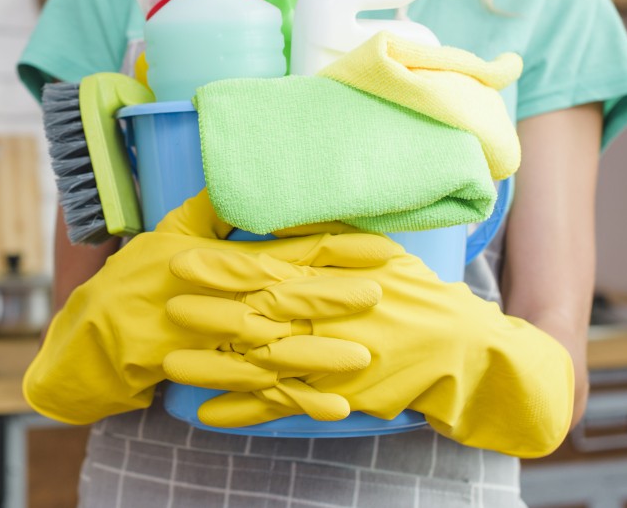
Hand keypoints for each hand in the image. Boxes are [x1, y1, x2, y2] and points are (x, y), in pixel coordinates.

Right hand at [23, 190, 387, 424]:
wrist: (93, 336)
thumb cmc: (132, 280)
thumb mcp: (166, 233)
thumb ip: (208, 209)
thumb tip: (236, 179)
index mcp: (219, 262)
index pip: (284, 251)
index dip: (329, 248)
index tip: (372, 246)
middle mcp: (222, 301)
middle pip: (285, 298)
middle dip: (332, 297)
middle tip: (379, 295)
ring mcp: (217, 342)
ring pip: (277, 347)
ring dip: (320, 354)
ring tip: (363, 357)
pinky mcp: (214, 374)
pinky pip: (262, 390)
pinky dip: (298, 400)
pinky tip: (334, 408)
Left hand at [164, 231, 574, 457]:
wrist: (459, 349)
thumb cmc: (412, 293)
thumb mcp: (376, 252)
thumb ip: (326, 236)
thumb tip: (283, 212)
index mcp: (332, 280)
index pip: (269, 271)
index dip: (224, 268)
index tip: (184, 260)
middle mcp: (328, 319)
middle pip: (260, 317)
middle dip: (211, 313)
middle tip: (167, 307)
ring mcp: (330, 361)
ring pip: (262, 364)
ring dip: (215, 367)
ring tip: (170, 365)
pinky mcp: (335, 396)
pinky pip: (282, 404)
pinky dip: (245, 412)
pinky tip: (207, 415)